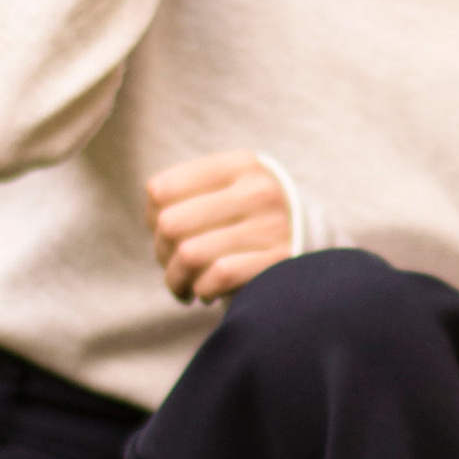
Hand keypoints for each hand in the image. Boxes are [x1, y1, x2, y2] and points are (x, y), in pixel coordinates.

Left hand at [146, 152, 292, 303]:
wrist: (306, 245)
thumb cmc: (248, 222)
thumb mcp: (225, 193)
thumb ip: (186, 197)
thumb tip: (155, 221)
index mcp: (239, 164)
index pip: (161, 190)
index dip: (152, 220)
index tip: (167, 235)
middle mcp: (258, 190)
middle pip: (171, 224)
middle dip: (162, 253)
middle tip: (175, 266)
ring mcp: (273, 226)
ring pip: (190, 254)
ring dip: (177, 279)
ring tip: (185, 286)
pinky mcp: (280, 262)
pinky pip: (218, 277)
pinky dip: (203, 290)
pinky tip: (207, 293)